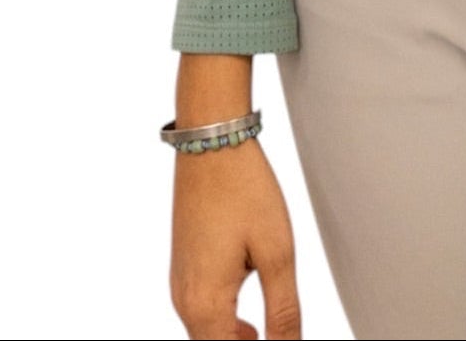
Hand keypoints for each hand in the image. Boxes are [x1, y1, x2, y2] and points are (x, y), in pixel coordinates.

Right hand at [170, 138, 300, 339]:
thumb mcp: (277, 253)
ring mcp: (181, 286)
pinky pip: (201, 316)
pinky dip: (224, 327)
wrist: (211, 144)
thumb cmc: (244, 190)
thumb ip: (284, 313)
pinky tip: (250, 323)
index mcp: (205, 305)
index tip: (282, 339)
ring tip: (269, 335)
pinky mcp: (185, 270)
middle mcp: (184, 302)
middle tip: (279, 333)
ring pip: (207, 336)